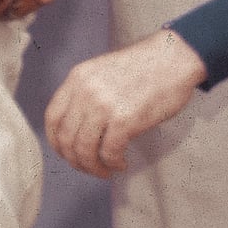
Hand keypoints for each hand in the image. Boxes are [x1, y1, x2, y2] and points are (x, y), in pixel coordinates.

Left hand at [46, 29, 208, 178]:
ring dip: (92, 166)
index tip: (65, 152)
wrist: (175, 57)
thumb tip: (79, 126)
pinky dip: (113, 163)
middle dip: (75, 159)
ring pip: (84, 149)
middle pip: (66, 137)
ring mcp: (104, 105)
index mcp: (77, 78)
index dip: (55, 141)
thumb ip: (87, 93)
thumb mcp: (102, 71)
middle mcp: (85, 92)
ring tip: (105, 170)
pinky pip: (109, 152)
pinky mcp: (125, 119)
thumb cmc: (145, 66)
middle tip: (88, 167)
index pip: (52, 117)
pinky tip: (121, 163)